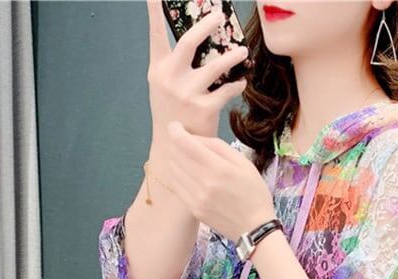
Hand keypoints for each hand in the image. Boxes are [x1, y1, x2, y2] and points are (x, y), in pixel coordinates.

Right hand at [146, 0, 249, 150]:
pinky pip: (226, 90)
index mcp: (159, 69)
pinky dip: (236, 85)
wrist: (175, 147)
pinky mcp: (204, 108)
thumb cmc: (173, 111)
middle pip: (190, 41)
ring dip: (233, 56)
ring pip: (216, 65)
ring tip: (243, 52)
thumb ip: (175, 64)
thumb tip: (200, 40)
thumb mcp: (166, 85)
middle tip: (220, 15)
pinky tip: (241, 82)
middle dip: (207, 24)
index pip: (156, 34)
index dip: (154, 11)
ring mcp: (187, 93)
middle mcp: (171, 78)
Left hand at [166, 120, 276, 242]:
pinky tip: (189, 176)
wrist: (255, 227)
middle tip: (186, 144)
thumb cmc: (253, 192)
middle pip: (176, 155)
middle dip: (177, 145)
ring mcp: (196, 198)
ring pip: (173, 170)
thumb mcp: (243, 162)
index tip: (176, 127)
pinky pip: (177, 186)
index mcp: (218, 168)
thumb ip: (218, 147)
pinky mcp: (193, 209)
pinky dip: (179, 176)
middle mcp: (204, 183)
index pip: (184, 143)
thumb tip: (195, 138)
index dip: (176, 131)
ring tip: (189, 160)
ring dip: (177, 160)